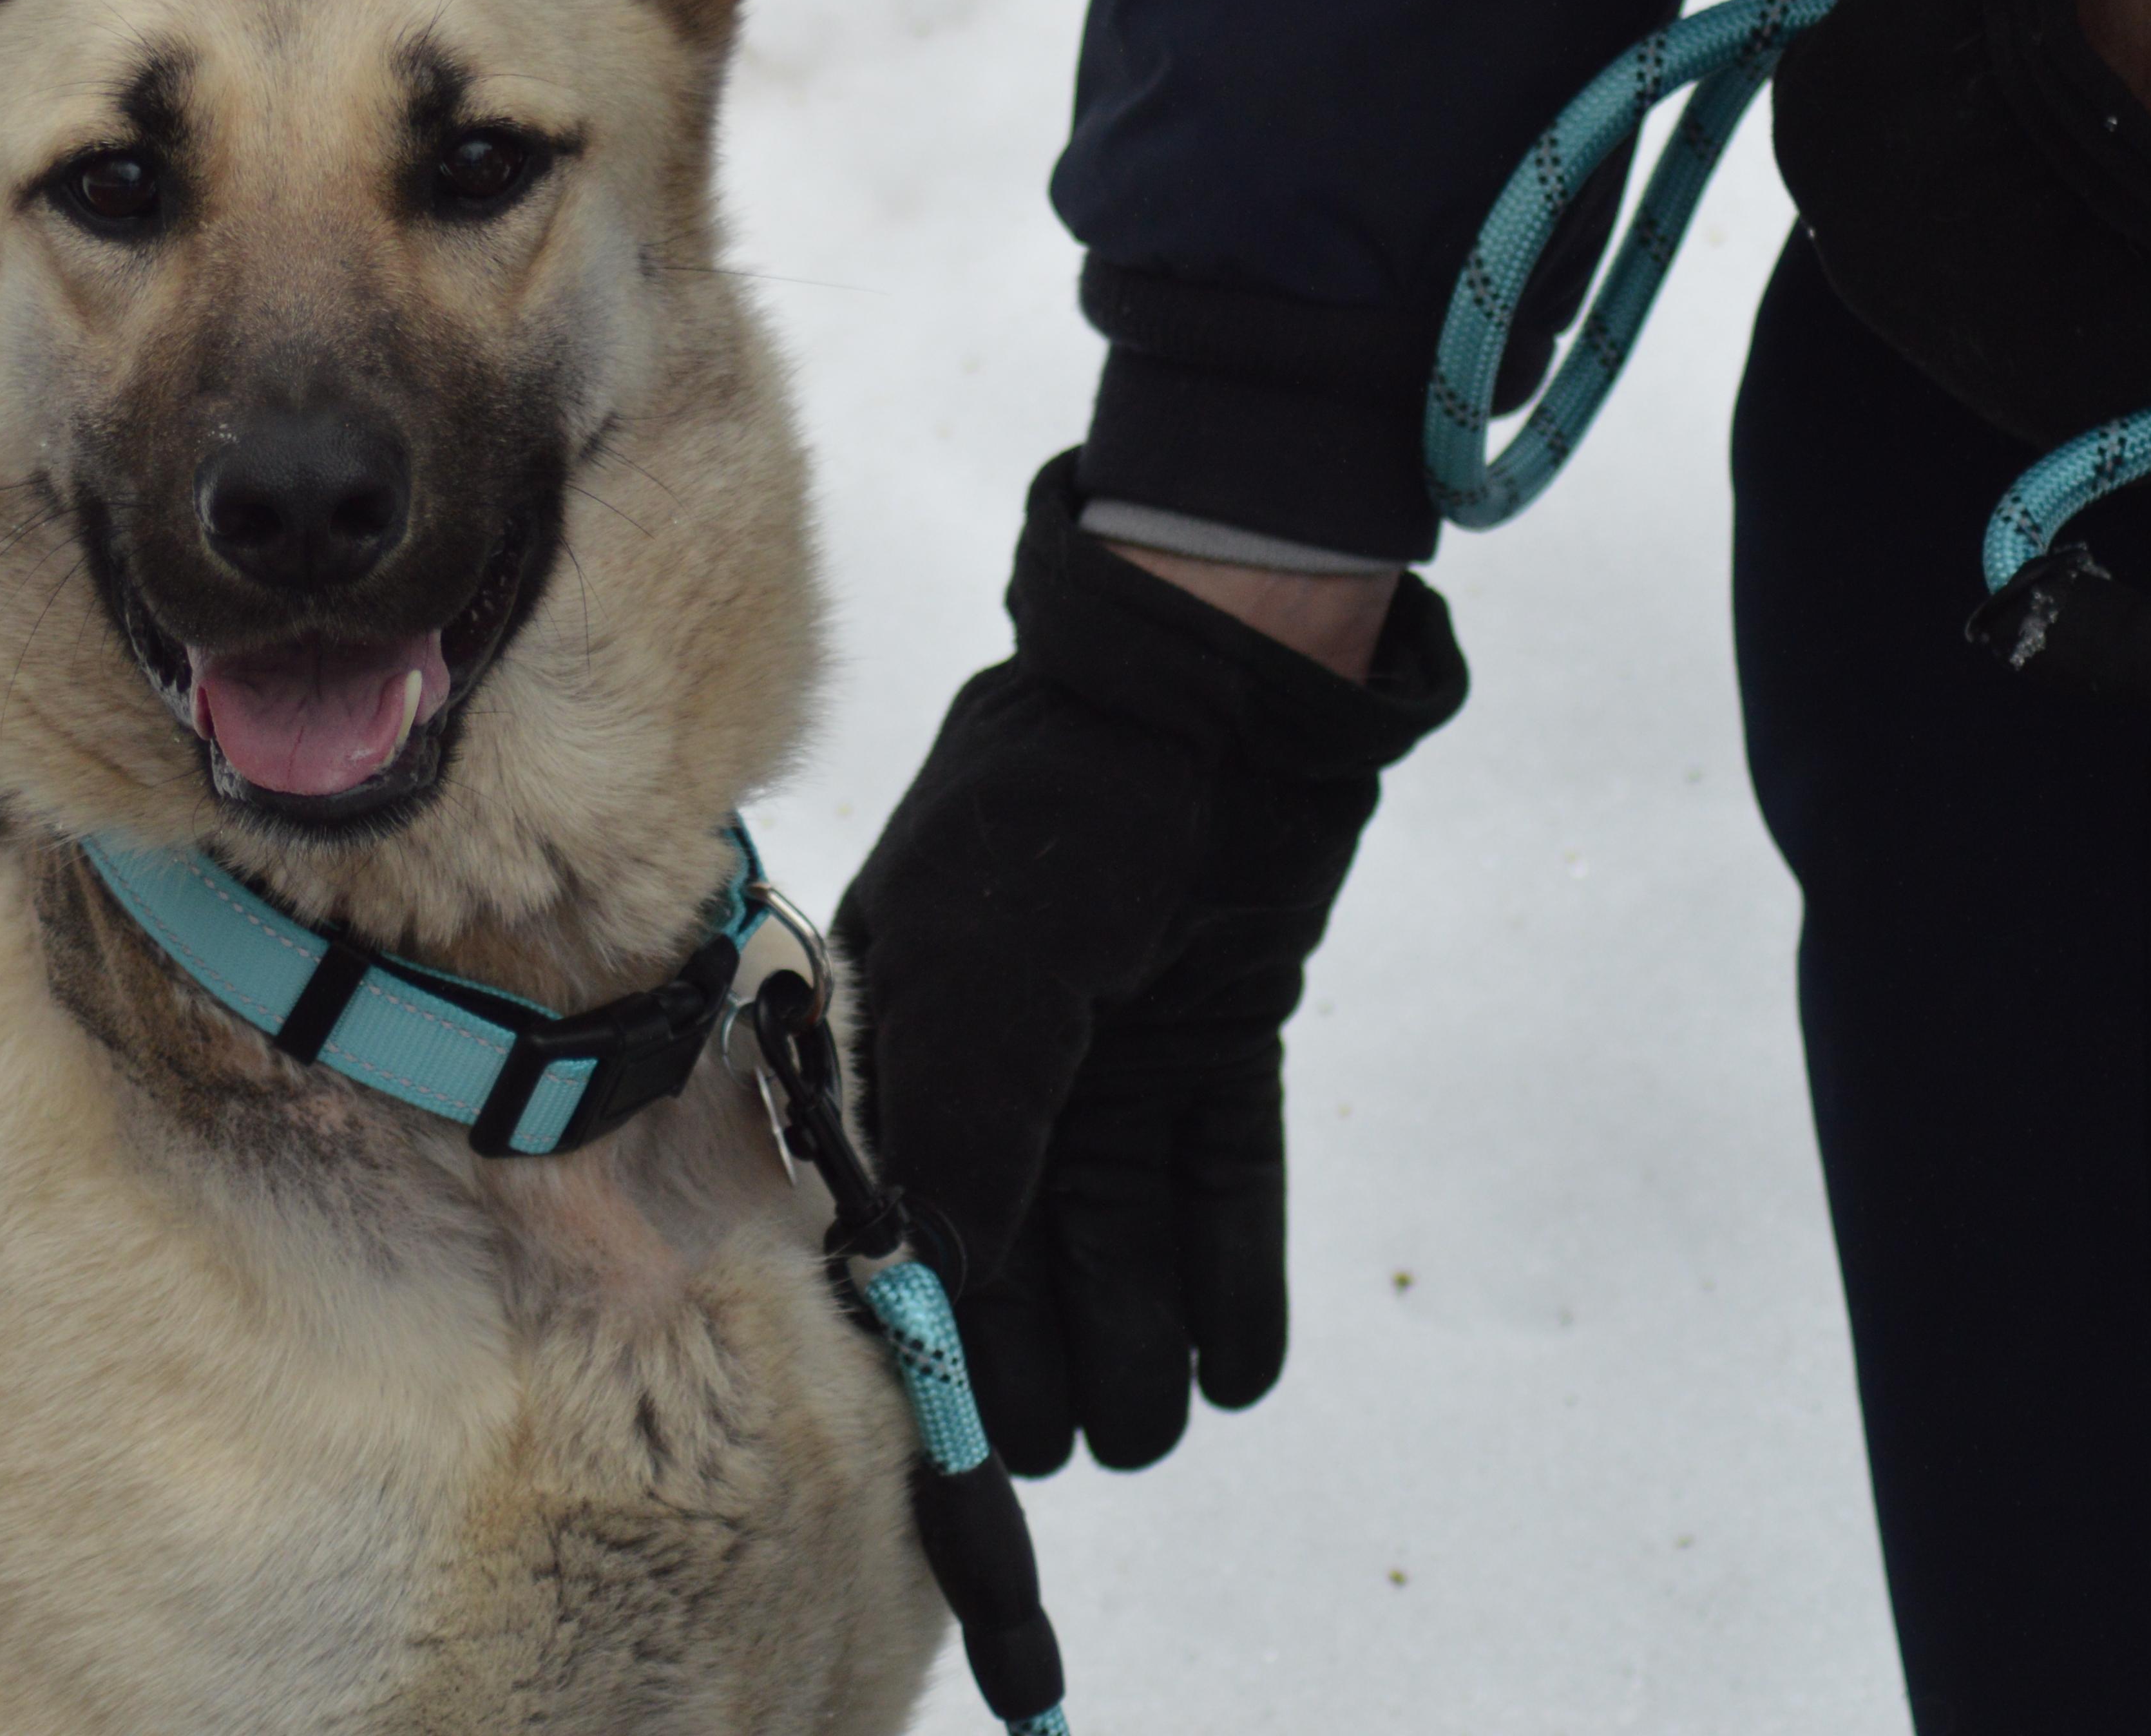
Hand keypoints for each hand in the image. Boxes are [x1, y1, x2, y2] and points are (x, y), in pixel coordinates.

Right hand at [834, 454, 1464, 1473]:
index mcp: (907, 1032)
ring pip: (1123, 1232)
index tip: (960, 1455)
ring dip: (1140, 1336)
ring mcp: (1114, 1049)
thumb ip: (968, 1127)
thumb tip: (935, 1277)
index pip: (909, 1212)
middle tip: (1080, 1451)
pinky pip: (1220, 1181)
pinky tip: (1242, 1367)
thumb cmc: (1067, 813)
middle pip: (1022, 1242)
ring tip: (1159, 1427)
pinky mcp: (1215, 1039)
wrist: (1218, 695)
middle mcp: (1003, 1054)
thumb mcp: (991, 971)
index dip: (931, 1332)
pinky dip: (1230, 1274)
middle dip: (1043, 1355)